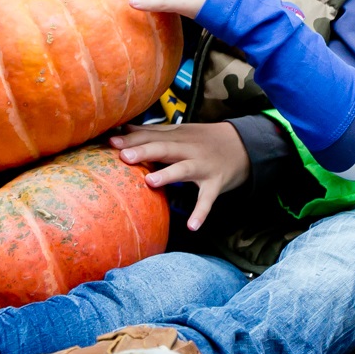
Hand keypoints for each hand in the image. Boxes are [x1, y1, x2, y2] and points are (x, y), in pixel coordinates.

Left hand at [111, 121, 249, 230]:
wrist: (245, 145)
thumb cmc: (204, 140)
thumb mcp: (181, 132)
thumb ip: (154, 132)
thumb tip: (123, 127)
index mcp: (177, 137)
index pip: (152, 136)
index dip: (131, 138)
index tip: (110, 140)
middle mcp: (189, 149)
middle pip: (165, 148)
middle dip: (145, 150)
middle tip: (124, 156)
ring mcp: (203, 166)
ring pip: (184, 169)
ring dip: (168, 175)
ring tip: (150, 182)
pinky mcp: (216, 183)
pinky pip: (207, 199)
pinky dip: (201, 212)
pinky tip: (192, 226)